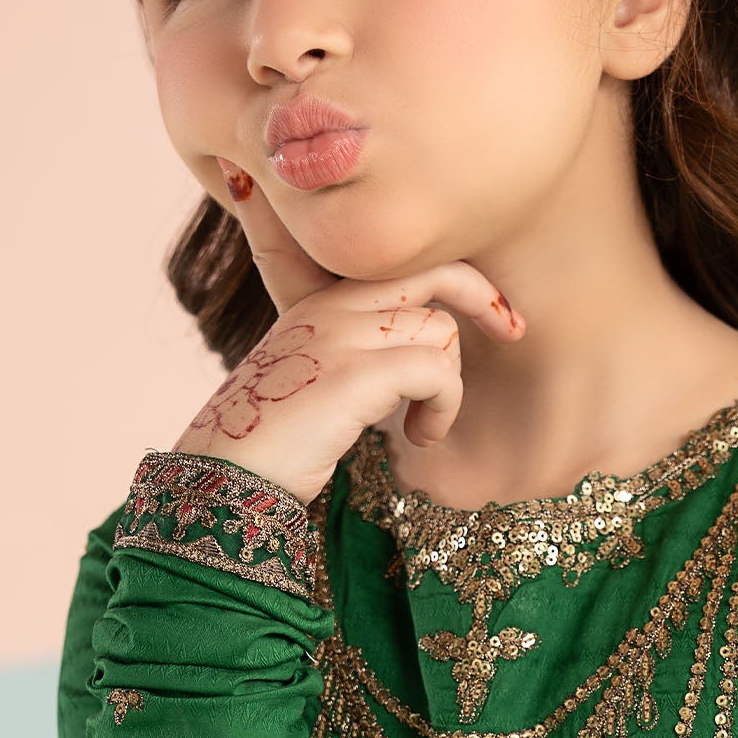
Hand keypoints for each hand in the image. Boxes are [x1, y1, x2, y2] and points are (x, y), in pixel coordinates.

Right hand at [169, 151, 526, 504]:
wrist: (224, 477)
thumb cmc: (268, 442)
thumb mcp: (309, 381)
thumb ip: (354, 357)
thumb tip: (418, 360)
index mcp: (318, 300)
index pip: (401, 259)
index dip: (458, 278)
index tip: (498, 312)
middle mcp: (329, 304)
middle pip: (435, 275)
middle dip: (484, 300)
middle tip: (512, 330)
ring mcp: (340, 334)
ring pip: (440, 330)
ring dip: (448, 384)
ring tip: (422, 426)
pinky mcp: (355, 373)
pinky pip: (436, 372)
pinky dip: (443, 408)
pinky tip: (419, 437)